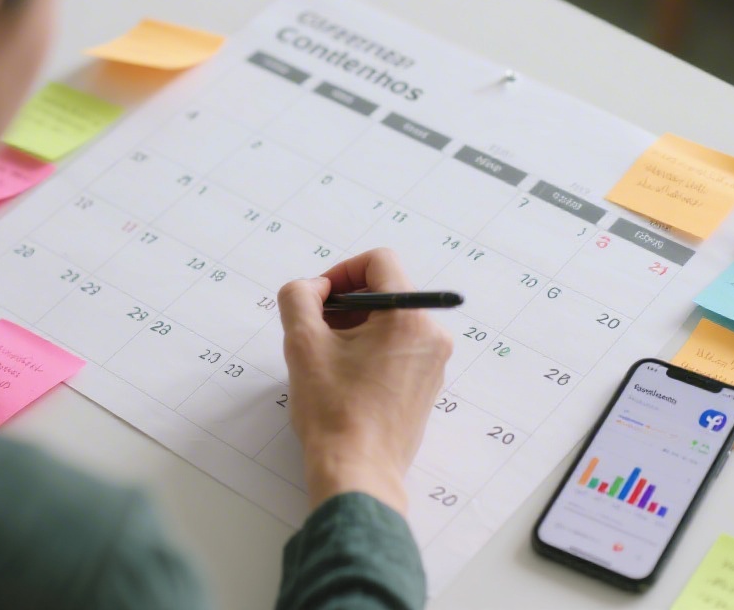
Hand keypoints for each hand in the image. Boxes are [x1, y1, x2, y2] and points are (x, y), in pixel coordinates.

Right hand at [278, 248, 452, 515]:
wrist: (358, 472)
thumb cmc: (332, 411)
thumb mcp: (302, 343)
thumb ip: (299, 297)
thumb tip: (313, 288)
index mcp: (409, 317)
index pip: (380, 261)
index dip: (342, 270)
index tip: (319, 299)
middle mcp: (432, 334)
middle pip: (386, 291)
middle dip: (346, 302)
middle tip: (315, 329)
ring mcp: (434, 362)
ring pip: (391, 320)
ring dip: (355, 327)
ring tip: (327, 357)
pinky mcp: (427, 384)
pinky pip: (399, 347)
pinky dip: (370, 348)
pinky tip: (344, 376)